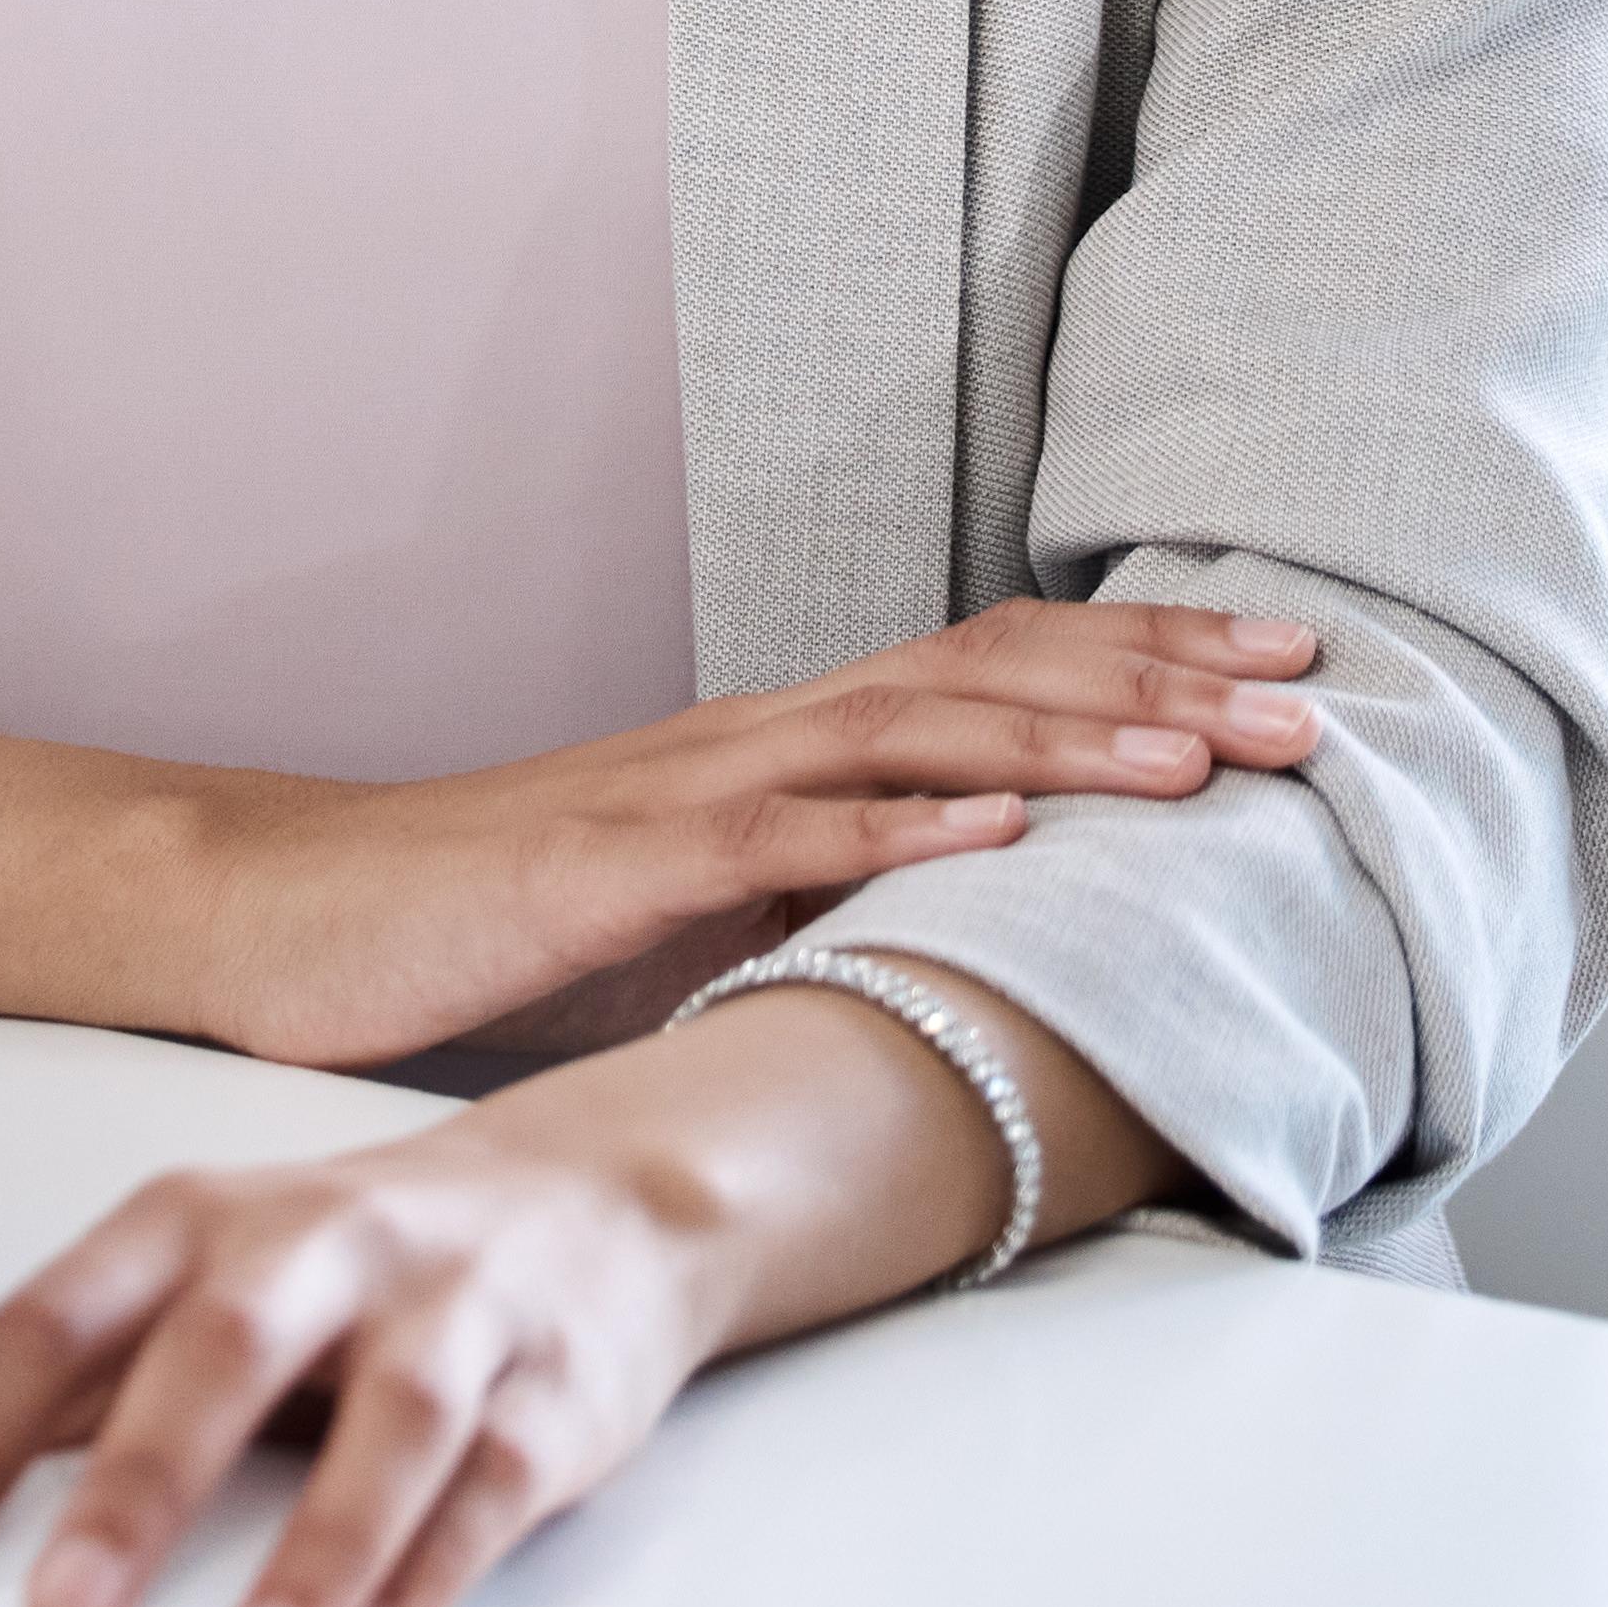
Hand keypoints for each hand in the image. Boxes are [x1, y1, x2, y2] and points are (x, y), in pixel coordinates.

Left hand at [0, 973, 1105, 1606]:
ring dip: (310, 1559)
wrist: (598, 1201)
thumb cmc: (365, 1264)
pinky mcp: (555, 1388)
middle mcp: (323, 1244)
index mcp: (199, 1222)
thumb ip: (101, 1393)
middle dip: (138, 1489)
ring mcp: (450, 1310)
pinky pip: (493, 1486)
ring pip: (388, 1425)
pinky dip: (426, 1576)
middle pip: (221, 1352)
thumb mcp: (215, 1283)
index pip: (53, 1320)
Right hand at [166, 597, 1323, 1070]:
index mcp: (780, 750)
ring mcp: (686, 792)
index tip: (1285, 670)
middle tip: (1313, 694)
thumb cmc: (490, 926)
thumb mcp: (693, 912)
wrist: (294, 917)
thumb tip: (962, 941)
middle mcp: (755, 740)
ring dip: (1068, 747)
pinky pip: (772, 843)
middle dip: (1161, 682)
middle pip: (988, 678)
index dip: (1145, 665)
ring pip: (908, 739)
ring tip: (1205, 759)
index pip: (992, 674)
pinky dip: (893, 833)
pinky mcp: (616, 866)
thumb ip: (819, 905)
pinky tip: (998, 838)